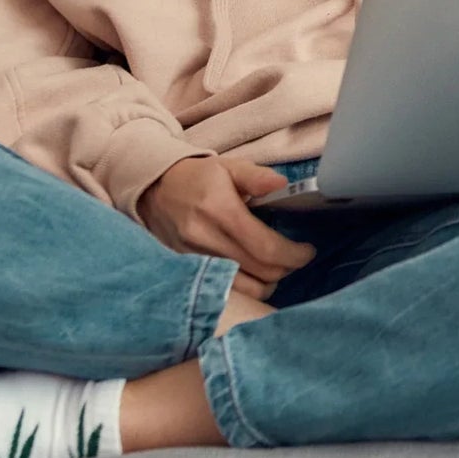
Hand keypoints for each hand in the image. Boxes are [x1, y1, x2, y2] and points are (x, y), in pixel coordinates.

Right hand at [137, 154, 315, 294]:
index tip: (307, 251)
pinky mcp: (188, 271)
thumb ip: (256, 177)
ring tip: (275, 266)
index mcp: (221, 213)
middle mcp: (207, 241)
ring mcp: (196, 261)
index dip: (294, 255)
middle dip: (287, 268)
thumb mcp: (227, 167)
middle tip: (295, 256)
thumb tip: (282, 184)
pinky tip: (253, 273)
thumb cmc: (196, 176)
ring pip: (245, 289)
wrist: (151, 189)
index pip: (267, 249)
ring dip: (269, 282)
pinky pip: (226, 290)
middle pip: (261, 273)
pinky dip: (247, 287)